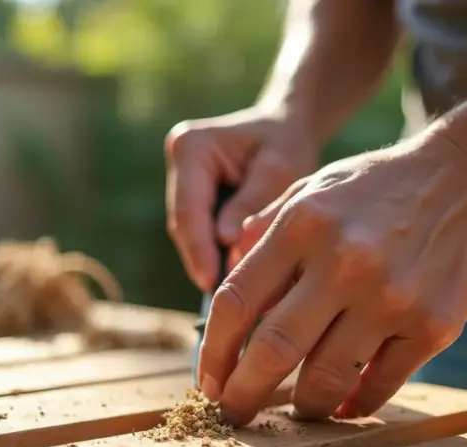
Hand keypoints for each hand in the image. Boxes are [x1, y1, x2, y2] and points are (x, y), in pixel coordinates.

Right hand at [165, 107, 319, 291]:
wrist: (287, 127)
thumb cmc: (287, 144)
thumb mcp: (279, 170)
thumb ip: (252, 206)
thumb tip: (228, 248)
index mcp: (191, 147)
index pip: (188, 207)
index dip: (198, 249)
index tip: (210, 283)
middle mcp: (179, 162)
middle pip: (185, 223)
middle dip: (203, 260)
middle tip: (223, 300)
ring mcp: (183, 180)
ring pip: (191, 232)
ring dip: (210, 260)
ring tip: (231, 294)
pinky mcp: (194, 196)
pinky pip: (201, 231)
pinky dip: (217, 253)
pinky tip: (235, 278)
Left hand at [196, 131, 466, 424]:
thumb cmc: (381, 187)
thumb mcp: (315, 188)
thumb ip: (267, 228)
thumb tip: (225, 267)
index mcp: (302, 225)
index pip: (235, 303)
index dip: (213, 353)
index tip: (208, 380)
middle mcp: (342, 262)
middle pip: (272, 351)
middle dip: (243, 394)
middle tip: (234, 412)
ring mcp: (389, 296)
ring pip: (324, 377)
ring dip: (303, 405)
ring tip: (298, 407)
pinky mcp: (432, 324)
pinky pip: (379, 384)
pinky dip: (356, 404)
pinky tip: (345, 405)